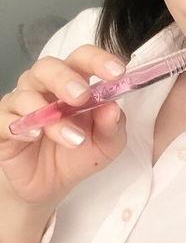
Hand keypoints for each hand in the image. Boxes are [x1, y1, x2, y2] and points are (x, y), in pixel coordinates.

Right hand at [0, 45, 127, 209]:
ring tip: (73, 138)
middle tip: (81, 96)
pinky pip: (5, 118)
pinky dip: (22, 126)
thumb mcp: (107, 144)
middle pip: (48, 66)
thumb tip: (113, 108)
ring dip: (51, 116)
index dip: (98, 60)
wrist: (51, 184)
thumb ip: (113, 125)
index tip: (117, 72)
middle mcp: (45, 86)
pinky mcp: (4, 125)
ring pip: (27, 94)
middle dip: (65, 79)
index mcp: (74, 81)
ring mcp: (21, 104)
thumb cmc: (79, 152)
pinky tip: (37, 135)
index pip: (83, 58)